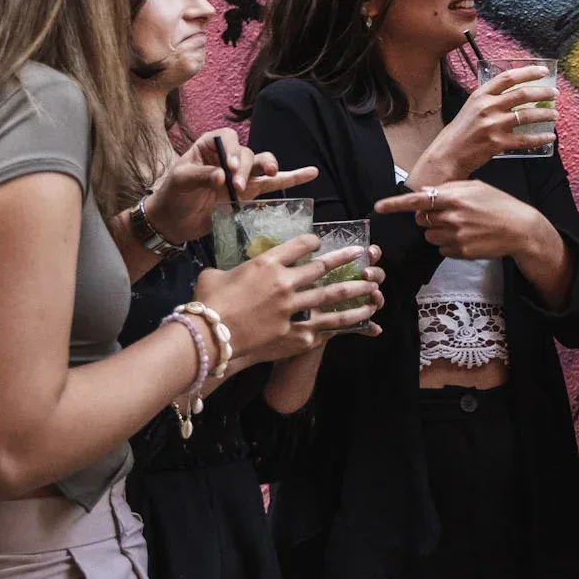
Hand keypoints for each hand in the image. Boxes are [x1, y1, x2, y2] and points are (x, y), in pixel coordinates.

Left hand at [142, 129, 319, 244]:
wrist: (172, 222)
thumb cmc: (172, 196)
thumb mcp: (180, 182)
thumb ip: (201, 176)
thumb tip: (221, 176)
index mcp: (209, 147)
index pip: (228, 139)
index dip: (232, 150)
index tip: (229, 169)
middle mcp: (229, 158)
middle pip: (248, 154)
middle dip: (247, 168)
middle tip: (237, 187)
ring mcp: (242, 175)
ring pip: (263, 165)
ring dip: (269, 168)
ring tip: (271, 174)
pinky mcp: (250, 193)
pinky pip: (274, 183)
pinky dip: (292, 177)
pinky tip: (310, 173)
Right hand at [189, 233, 385, 374]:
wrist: (209, 337)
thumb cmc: (206, 304)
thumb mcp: (214, 276)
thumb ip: (226, 268)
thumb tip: (224, 269)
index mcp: (266, 263)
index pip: (298, 245)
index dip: (312, 242)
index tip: (318, 242)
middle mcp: (285, 282)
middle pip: (321, 268)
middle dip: (343, 259)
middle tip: (359, 253)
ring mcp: (292, 308)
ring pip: (331, 296)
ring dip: (354, 290)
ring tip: (372, 284)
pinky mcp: (294, 333)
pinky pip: (323, 327)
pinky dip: (342, 323)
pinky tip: (357, 320)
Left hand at [376, 178, 547, 261]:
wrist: (520, 228)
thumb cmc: (499, 204)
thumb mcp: (476, 187)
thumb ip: (449, 189)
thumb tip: (425, 193)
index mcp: (453, 198)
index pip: (416, 201)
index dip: (394, 204)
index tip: (378, 207)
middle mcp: (451, 217)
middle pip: (421, 220)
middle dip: (429, 217)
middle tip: (448, 214)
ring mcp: (456, 236)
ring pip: (430, 236)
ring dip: (438, 232)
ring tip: (461, 227)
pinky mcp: (461, 252)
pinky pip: (442, 249)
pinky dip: (449, 245)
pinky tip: (467, 238)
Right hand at [408, 66, 558, 185]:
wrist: (448, 154)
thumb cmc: (461, 131)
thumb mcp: (472, 107)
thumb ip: (491, 99)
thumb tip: (518, 93)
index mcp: (481, 95)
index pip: (508, 77)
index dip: (528, 72)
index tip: (543, 71)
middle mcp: (487, 107)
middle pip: (522, 94)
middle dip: (543, 92)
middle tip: (554, 94)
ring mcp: (493, 125)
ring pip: (527, 115)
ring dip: (545, 114)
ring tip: (555, 115)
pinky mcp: (498, 143)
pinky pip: (525, 139)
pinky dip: (540, 138)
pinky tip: (549, 137)